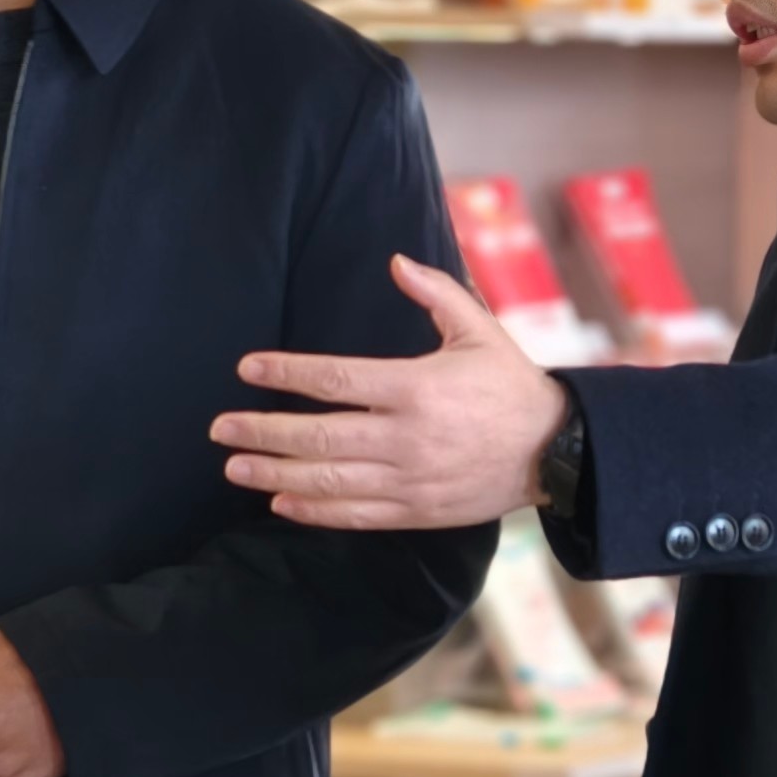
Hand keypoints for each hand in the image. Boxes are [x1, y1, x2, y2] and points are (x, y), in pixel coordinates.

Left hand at [213, 255, 572, 531]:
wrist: (556, 450)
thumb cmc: (509, 384)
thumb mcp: (479, 329)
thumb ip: (435, 293)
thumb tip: (395, 261)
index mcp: (416, 387)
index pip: (335, 379)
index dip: (286, 373)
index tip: (248, 368)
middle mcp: (407, 437)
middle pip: (318, 435)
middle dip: (262, 431)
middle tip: (220, 427)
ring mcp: (410, 479)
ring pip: (329, 480)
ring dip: (274, 473)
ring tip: (234, 466)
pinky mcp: (417, 511)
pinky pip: (356, 515)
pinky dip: (314, 511)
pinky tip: (279, 502)